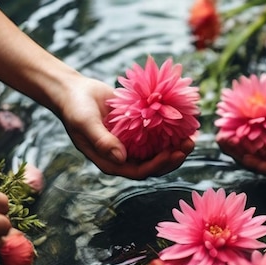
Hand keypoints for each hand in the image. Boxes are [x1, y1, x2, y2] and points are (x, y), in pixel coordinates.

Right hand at [54, 74, 193, 178]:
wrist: (73, 91)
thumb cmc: (75, 108)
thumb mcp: (85, 123)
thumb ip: (102, 140)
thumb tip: (121, 158)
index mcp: (111, 162)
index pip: (140, 171)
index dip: (158, 165)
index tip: (173, 153)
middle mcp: (123, 157)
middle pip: (154, 165)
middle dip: (173, 158)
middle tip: (188, 145)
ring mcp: (131, 144)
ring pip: (158, 151)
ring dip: (175, 146)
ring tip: (192, 136)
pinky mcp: (136, 130)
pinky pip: (156, 135)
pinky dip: (170, 131)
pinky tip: (184, 123)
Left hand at [218, 73, 265, 174]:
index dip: (258, 165)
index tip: (247, 157)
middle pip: (254, 164)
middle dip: (240, 157)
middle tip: (229, 146)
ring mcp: (264, 144)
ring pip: (244, 155)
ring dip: (232, 150)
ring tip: (222, 139)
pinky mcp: (255, 134)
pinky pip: (240, 142)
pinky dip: (230, 139)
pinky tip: (222, 133)